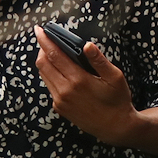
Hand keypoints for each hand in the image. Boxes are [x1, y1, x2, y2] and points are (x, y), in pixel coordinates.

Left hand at [35, 29, 157, 155]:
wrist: (115, 127)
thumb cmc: (117, 100)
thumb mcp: (114, 77)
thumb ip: (99, 60)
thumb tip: (87, 45)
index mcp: (78, 80)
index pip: (55, 55)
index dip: (45, 41)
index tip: (40, 30)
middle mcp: (65, 91)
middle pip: (43, 64)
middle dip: (42, 48)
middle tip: (45, 38)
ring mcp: (60, 101)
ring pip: (44, 75)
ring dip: (45, 61)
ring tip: (51, 52)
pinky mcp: (59, 108)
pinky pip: (49, 86)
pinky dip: (50, 74)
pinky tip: (59, 70)